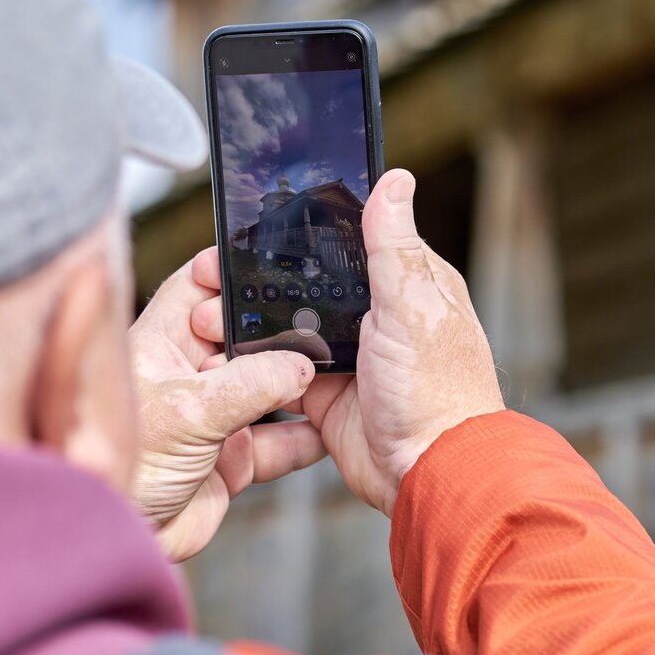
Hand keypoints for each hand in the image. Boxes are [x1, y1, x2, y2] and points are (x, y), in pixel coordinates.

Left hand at [129, 255, 324, 559]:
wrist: (122, 542)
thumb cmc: (125, 468)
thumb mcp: (188, 411)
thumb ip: (251, 383)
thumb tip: (302, 364)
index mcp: (160, 345)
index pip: (195, 288)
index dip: (229, 271)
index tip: (270, 260)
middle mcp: (187, 376)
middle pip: (242, 336)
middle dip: (280, 328)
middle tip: (322, 316)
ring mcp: (211, 419)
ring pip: (268, 389)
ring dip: (301, 384)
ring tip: (340, 366)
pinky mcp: (230, 462)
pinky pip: (279, 442)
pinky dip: (307, 437)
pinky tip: (335, 428)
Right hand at [191, 170, 503, 517]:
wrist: (426, 473)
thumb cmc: (438, 391)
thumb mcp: (412, 305)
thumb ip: (393, 246)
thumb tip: (395, 181)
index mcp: (409, 285)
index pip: (359, 237)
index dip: (318, 224)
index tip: (274, 214)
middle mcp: (378, 318)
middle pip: (317, 282)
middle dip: (277, 275)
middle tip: (229, 263)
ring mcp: (351, 357)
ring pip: (295, 325)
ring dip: (263, 319)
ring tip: (217, 304)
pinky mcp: (326, 393)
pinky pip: (283, 370)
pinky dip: (260, 363)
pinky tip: (231, 350)